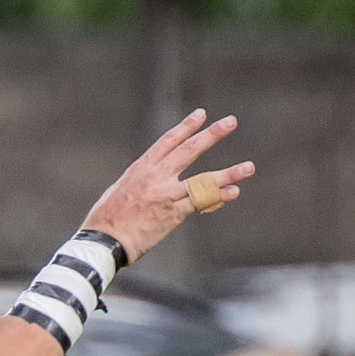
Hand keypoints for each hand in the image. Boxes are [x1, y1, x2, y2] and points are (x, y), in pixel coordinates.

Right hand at [82, 111, 254, 264]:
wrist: (105, 241)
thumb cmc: (106, 219)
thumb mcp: (120, 189)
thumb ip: (141, 181)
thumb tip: (153, 180)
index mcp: (142, 167)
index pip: (169, 140)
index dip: (187, 126)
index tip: (202, 114)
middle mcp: (156, 176)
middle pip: (190, 150)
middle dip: (212, 135)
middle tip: (231, 122)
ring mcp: (167, 194)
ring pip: (203, 180)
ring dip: (229, 173)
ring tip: (249, 167)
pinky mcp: (173, 214)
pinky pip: (200, 203)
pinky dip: (217, 197)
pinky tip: (233, 192)